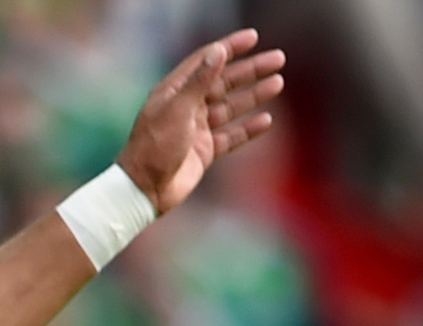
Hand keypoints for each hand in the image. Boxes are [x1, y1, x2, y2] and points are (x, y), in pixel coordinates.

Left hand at [117, 31, 285, 213]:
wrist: (144, 190)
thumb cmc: (154, 148)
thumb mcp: (177, 110)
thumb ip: (199, 82)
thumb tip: (218, 51)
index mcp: (173, 92)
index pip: (205, 62)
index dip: (229, 48)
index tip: (253, 37)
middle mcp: (186, 107)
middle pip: (224, 82)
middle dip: (251, 70)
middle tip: (278, 59)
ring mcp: (196, 129)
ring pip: (231, 107)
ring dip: (254, 95)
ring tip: (278, 83)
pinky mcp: (204, 151)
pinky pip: (231, 136)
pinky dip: (249, 128)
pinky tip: (267, 120)